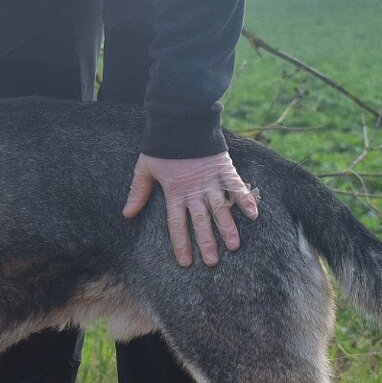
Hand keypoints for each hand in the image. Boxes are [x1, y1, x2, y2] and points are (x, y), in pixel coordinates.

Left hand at [122, 152, 259, 266]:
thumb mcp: (145, 168)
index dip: (180, 243)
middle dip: (206, 242)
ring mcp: (211, 180)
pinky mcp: (224, 169)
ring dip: (228, 228)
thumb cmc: (161, 145)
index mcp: (175, 192)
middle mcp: (194, 190)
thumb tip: (127, 214)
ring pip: (220, 208)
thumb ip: (139, 191)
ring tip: (234, 247)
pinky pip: (237, 186)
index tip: (185, 262)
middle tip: (212, 262)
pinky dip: (246, 199)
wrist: (180, 120)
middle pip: (200, 221)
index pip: (176, 223)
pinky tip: (254, 214)